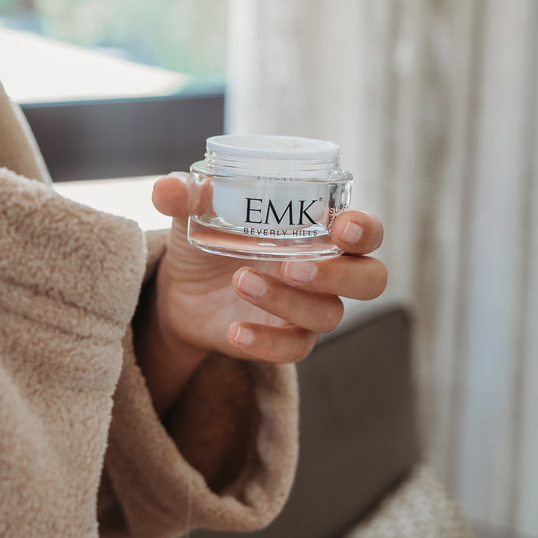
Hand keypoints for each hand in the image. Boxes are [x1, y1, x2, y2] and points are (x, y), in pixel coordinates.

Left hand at [135, 173, 386, 413]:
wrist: (178, 288)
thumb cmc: (204, 235)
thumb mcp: (192, 210)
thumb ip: (184, 195)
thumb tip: (168, 188)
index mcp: (315, 228)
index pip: (365, 230)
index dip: (364, 229)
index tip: (342, 227)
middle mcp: (324, 268)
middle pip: (370, 279)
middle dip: (340, 275)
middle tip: (292, 266)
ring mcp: (308, 307)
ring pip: (328, 315)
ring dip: (286, 300)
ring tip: (240, 280)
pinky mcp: (286, 339)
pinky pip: (294, 349)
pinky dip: (266, 341)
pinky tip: (235, 330)